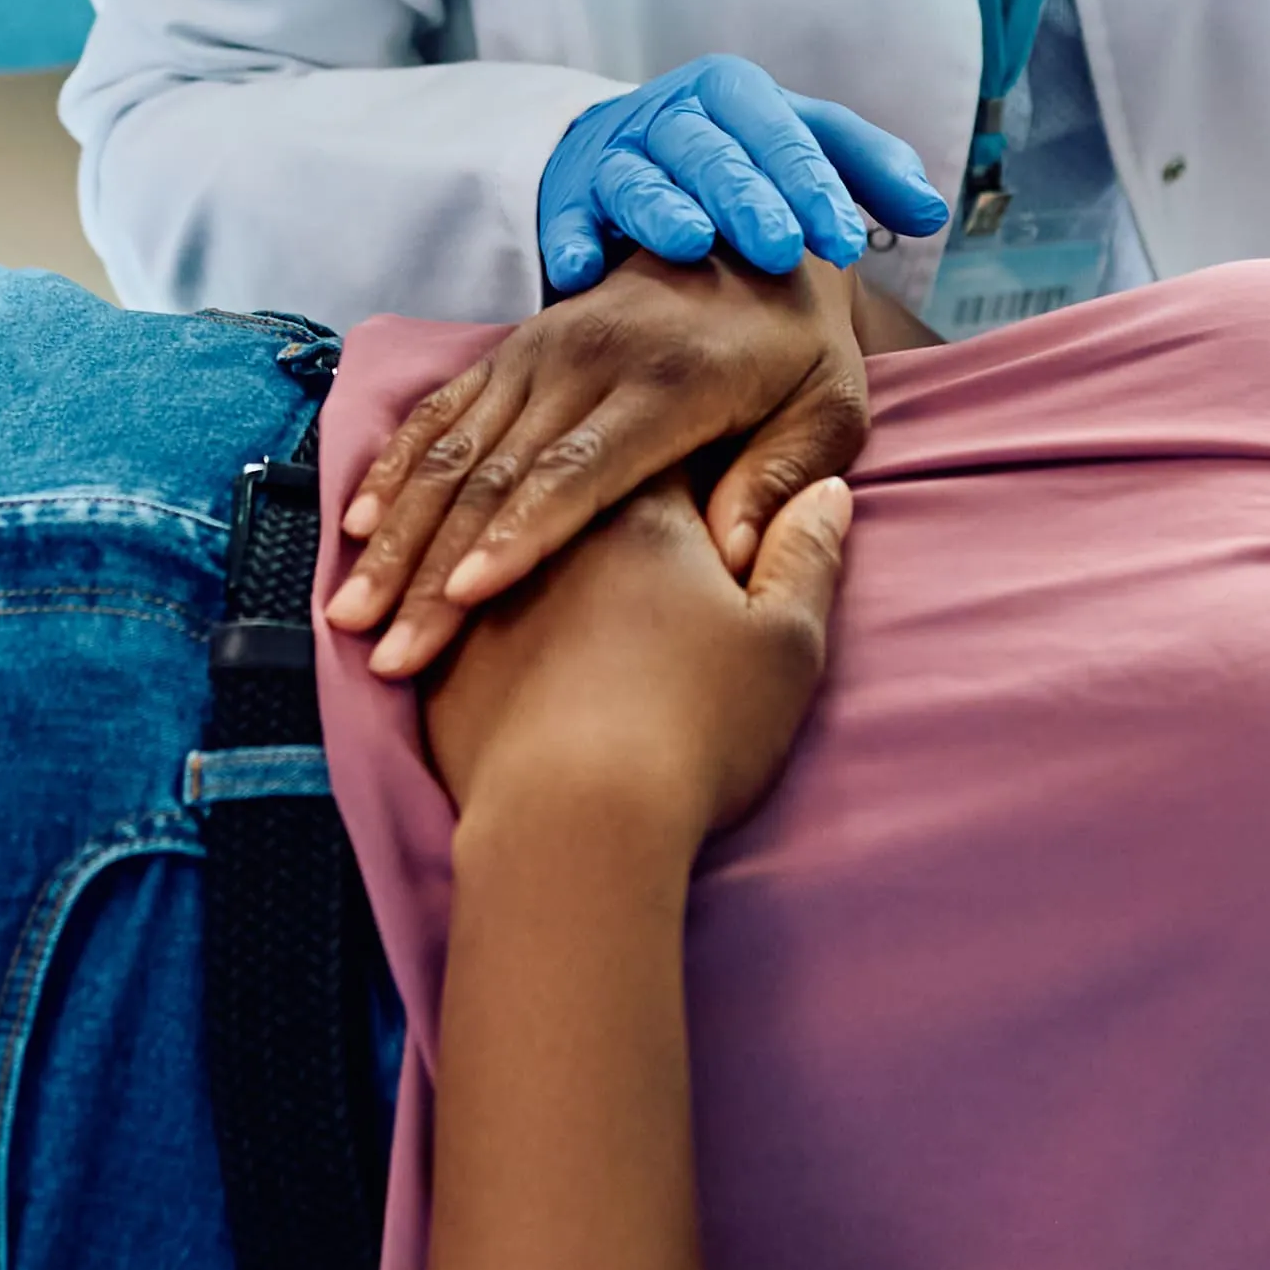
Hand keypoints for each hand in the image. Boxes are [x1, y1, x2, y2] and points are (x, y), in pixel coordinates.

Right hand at [336, 254, 873, 679]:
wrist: (759, 229)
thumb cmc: (802, 348)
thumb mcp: (831, 408)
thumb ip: (782, 481)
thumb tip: (727, 560)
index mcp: (670, 382)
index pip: (579, 471)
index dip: (519, 536)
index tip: (464, 599)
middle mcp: (590, 359)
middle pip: (496, 476)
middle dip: (433, 567)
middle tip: (388, 647)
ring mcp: (541, 348)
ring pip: (451, 450)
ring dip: (396, 533)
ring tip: (351, 609)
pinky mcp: (513, 346)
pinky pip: (441, 410)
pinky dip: (395, 469)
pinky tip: (357, 525)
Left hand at [421, 475, 846, 850]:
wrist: (573, 823)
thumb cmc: (695, 726)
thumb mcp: (786, 641)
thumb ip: (805, 555)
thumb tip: (825, 490)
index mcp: (643, 507)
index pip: (665, 447)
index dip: (688, 453)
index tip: (700, 471)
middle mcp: (552, 528)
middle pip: (577, 486)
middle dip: (598, 495)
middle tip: (636, 539)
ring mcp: (483, 589)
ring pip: (501, 544)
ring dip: (518, 550)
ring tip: (555, 594)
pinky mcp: (443, 654)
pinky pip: (451, 610)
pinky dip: (462, 611)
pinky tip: (479, 638)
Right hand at [536, 57, 950, 293]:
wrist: (620, 151)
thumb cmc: (732, 155)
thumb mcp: (800, 143)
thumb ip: (867, 169)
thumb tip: (932, 214)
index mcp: (734, 92)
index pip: (780, 134)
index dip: (813, 185)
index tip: (845, 243)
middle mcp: (671, 114)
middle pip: (711, 151)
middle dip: (746, 196)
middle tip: (779, 249)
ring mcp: (614, 154)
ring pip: (638, 176)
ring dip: (661, 209)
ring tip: (689, 244)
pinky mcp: (566, 197)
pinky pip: (565, 217)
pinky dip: (570, 241)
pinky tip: (583, 274)